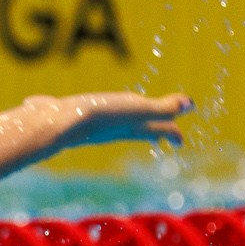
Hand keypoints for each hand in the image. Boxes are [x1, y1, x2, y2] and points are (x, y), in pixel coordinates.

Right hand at [44, 91, 190, 147]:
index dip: (172, 133)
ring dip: (121, 122)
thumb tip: (189, 105)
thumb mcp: (137, 110)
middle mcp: (113, 128)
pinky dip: (88, 112)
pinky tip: (77, 107)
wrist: (54, 123)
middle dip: (151, 130)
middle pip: (138, 129)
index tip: (181, 140)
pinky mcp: (70, 115)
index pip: (158, 130)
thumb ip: (162, 108)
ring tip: (121, 121)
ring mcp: (91, 124)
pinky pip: (84, 114)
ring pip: (112, 123)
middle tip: (160, 135)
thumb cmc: (99, 116)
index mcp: (131, 127)